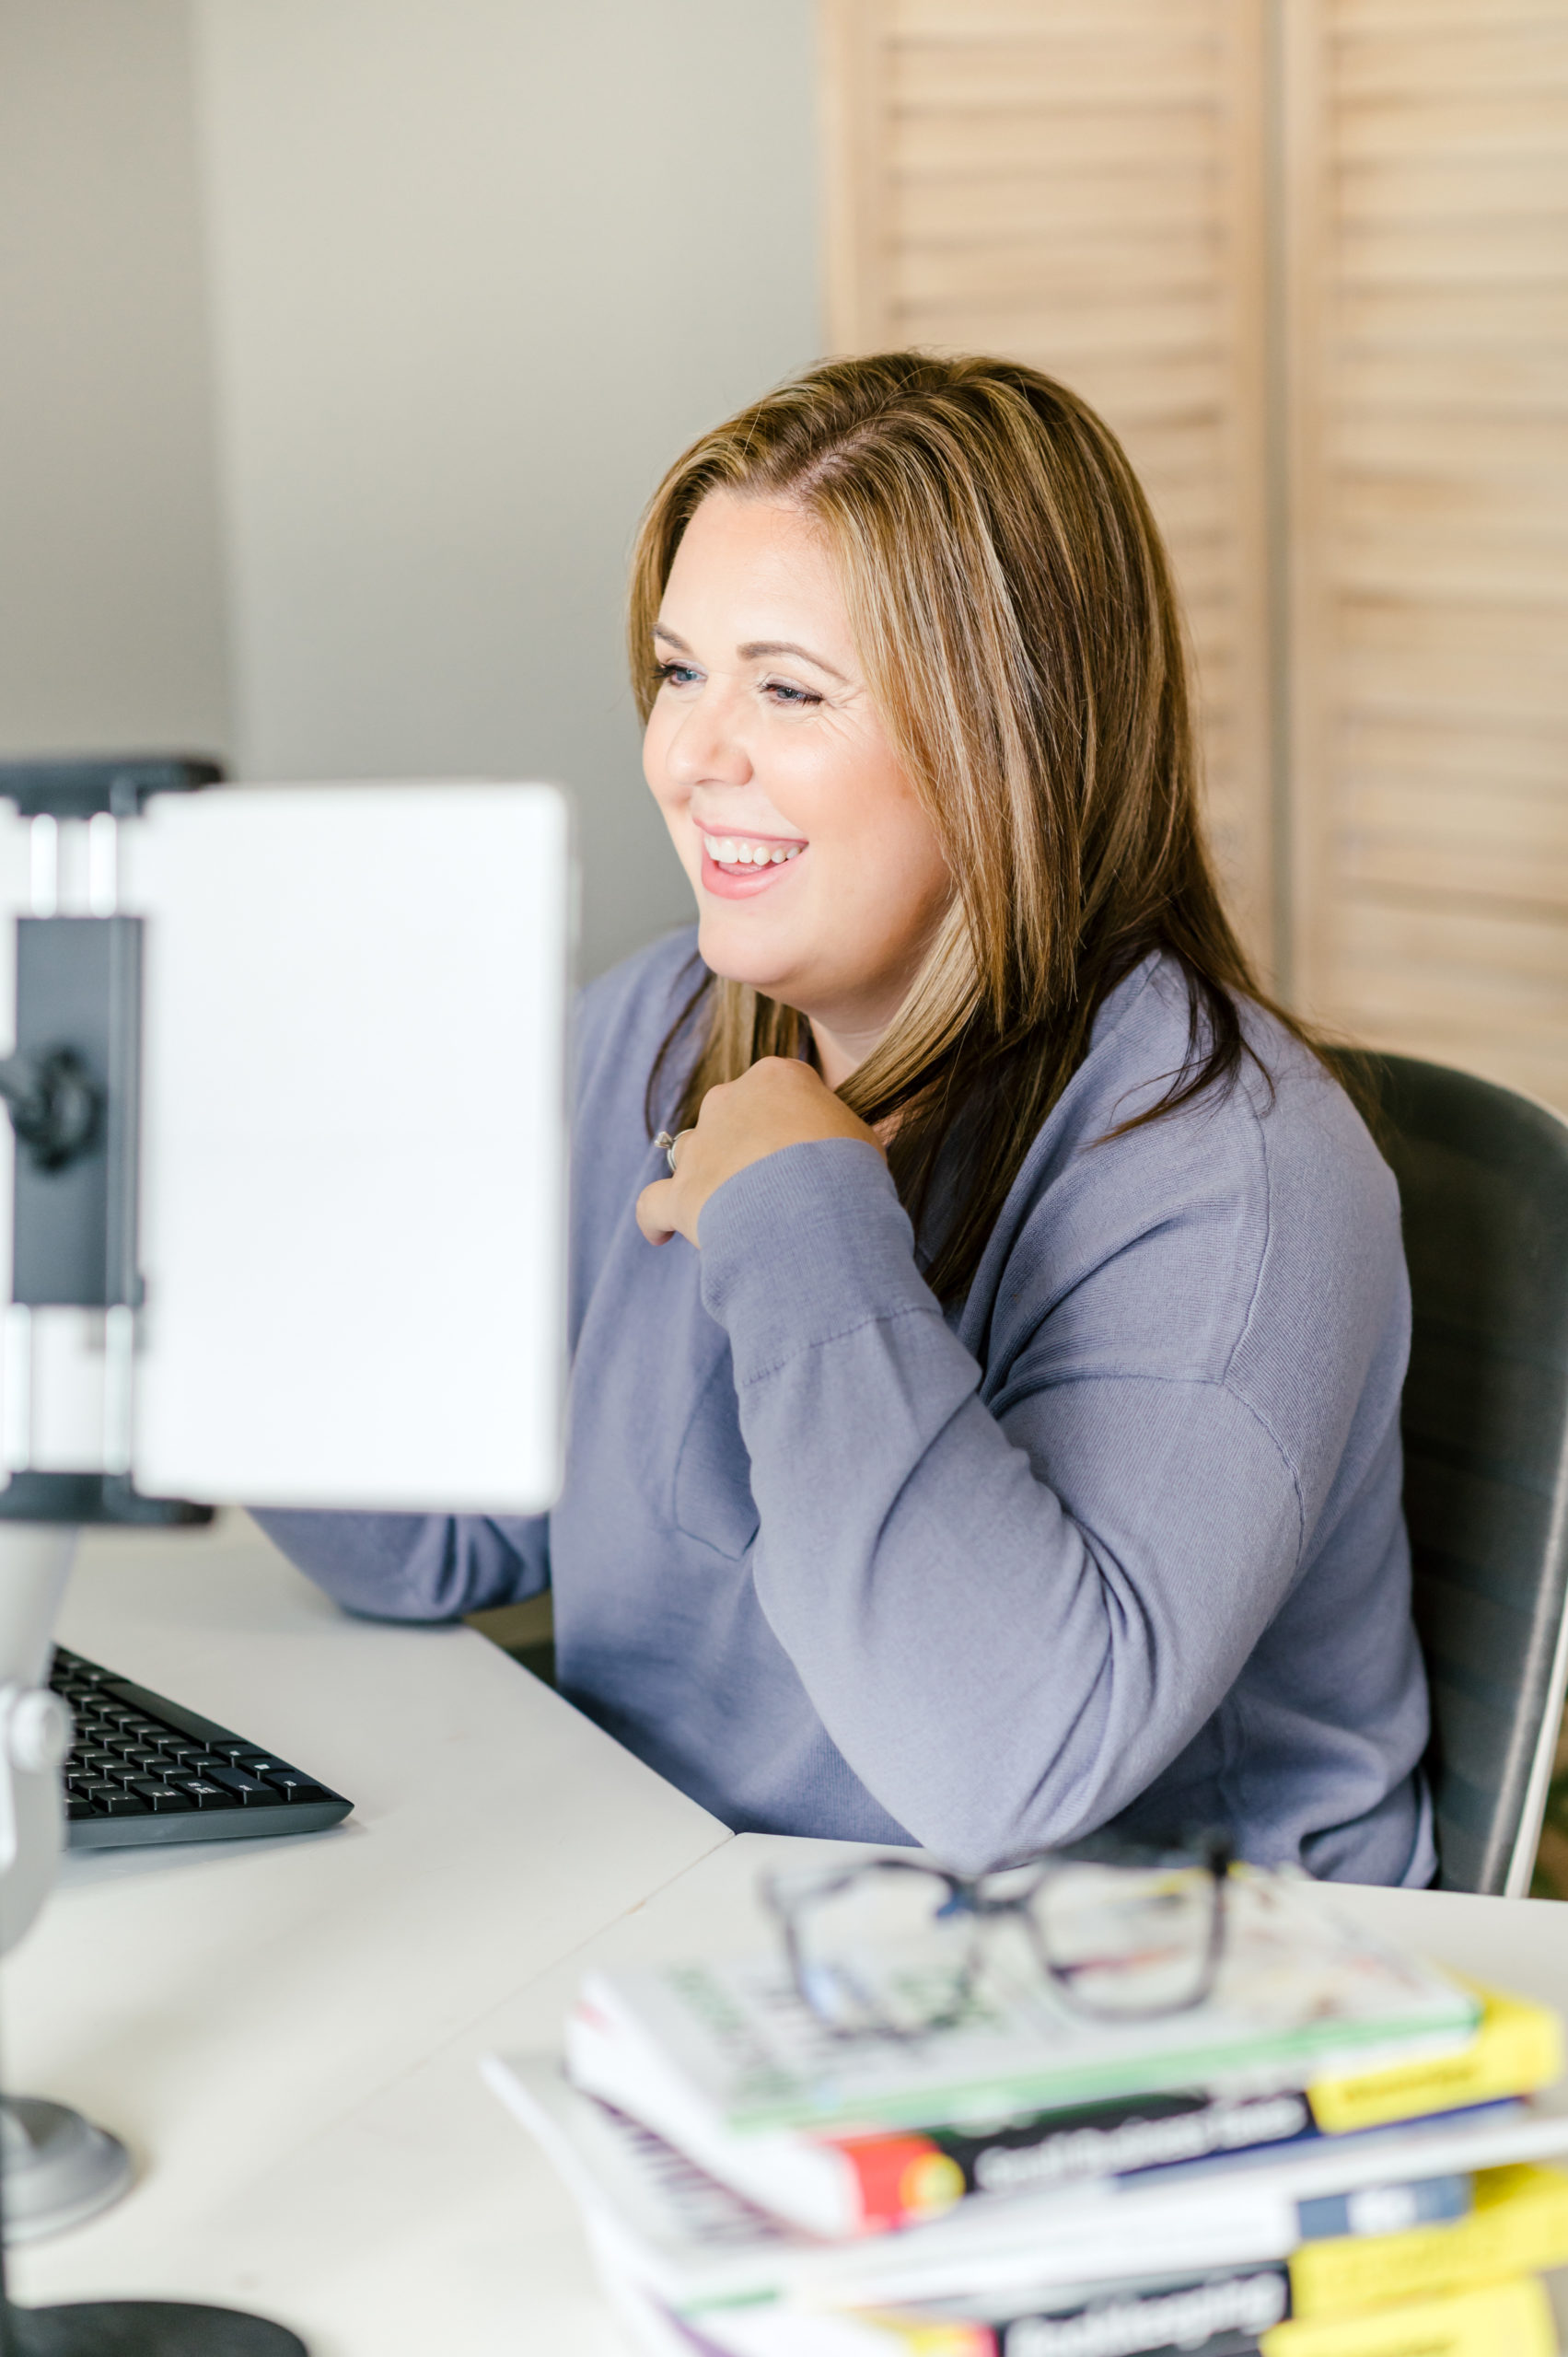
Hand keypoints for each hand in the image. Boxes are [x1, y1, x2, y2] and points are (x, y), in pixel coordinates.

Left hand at [636, 1058, 883, 1246]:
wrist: (813, 1210)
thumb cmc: (848, 1171)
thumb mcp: (860, 1138)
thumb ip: (836, 1133)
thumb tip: (837, 1148)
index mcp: (775, 1077)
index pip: (780, 1089)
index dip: (795, 1121)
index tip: (811, 1150)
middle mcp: (729, 1100)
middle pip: (731, 1116)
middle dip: (748, 1145)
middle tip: (779, 1184)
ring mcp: (700, 1146)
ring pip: (694, 1154)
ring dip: (709, 1176)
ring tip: (735, 1210)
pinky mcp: (680, 1192)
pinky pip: (653, 1204)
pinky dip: (656, 1219)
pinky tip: (661, 1234)